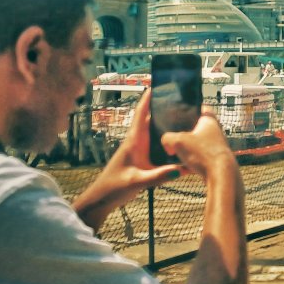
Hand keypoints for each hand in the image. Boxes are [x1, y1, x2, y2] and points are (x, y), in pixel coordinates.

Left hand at [74, 91, 178, 229]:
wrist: (101, 200)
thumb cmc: (114, 188)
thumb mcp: (138, 182)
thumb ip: (159, 175)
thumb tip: (181, 168)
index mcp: (133, 141)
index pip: (141, 114)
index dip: (148, 98)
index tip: (158, 84)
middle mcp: (136, 142)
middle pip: (150, 119)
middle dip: (162, 108)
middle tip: (180, 99)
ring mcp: (138, 151)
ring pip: (153, 132)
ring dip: (164, 124)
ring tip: (183, 118)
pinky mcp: (140, 160)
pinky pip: (155, 145)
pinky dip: (165, 141)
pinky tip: (177, 144)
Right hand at [161, 112, 235, 178]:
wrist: (220, 176)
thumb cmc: (204, 154)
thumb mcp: (178, 141)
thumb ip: (167, 138)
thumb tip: (166, 143)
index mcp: (209, 121)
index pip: (200, 107)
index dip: (190, 109)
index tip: (180, 113)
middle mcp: (215, 132)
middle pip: (196, 128)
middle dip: (184, 133)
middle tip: (173, 137)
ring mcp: (216, 146)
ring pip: (197, 144)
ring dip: (186, 149)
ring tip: (174, 153)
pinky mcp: (215, 160)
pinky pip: (199, 158)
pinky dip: (190, 161)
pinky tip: (181, 167)